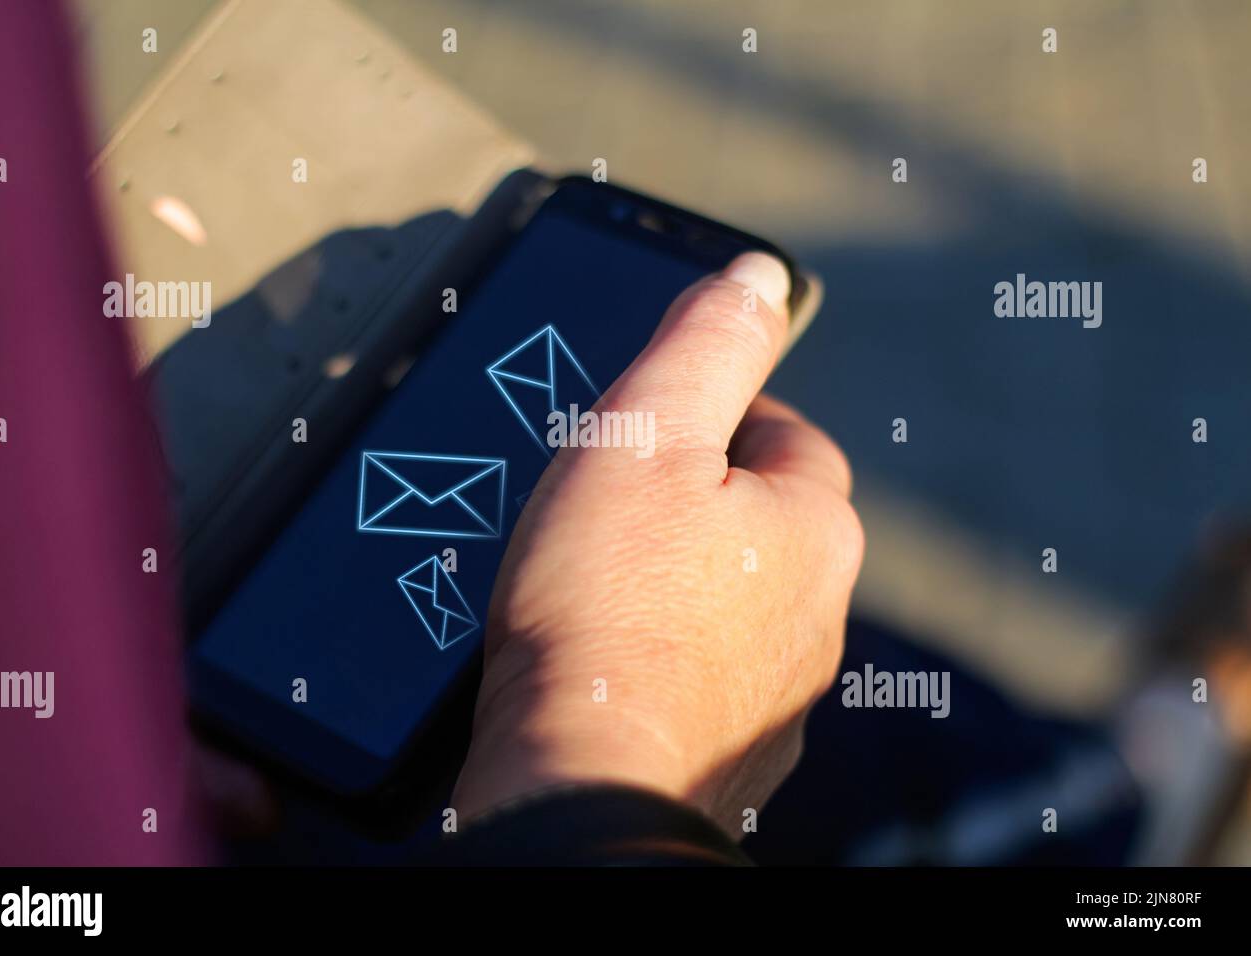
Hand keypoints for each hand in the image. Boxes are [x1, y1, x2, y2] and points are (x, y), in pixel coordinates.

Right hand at [452, 253, 862, 832]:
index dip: (719, 415)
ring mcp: (778, 693)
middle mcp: (818, 615)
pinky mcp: (732, 751)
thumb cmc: (606, 606)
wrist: (582, 778)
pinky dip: (668, 653)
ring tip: (601, 577)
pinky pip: (704, 672)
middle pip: (763, 523)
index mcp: (814, 529)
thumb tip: (759, 276)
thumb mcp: (646, 435)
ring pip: (736, 603)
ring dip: (687, 581)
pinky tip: (609, 654)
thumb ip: (706, 347)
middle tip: (614, 496)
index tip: (659, 422)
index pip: (786, 436)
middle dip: (701, 500)